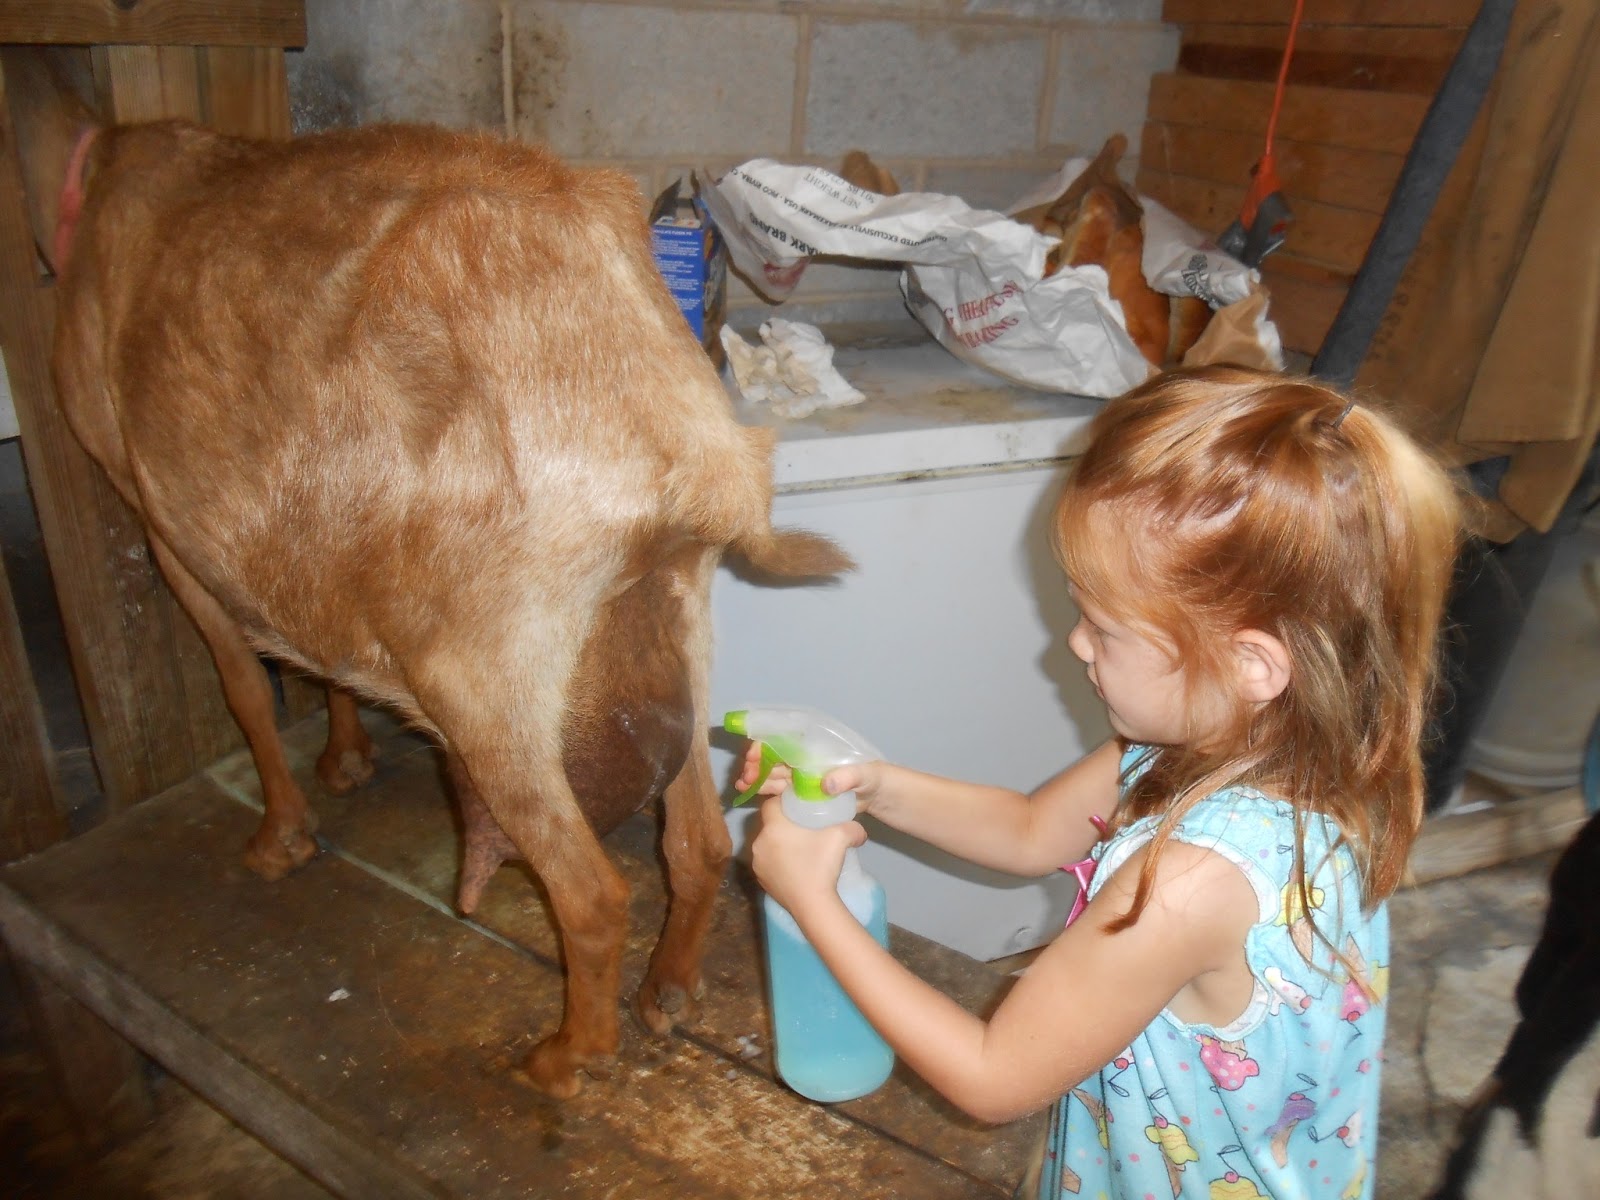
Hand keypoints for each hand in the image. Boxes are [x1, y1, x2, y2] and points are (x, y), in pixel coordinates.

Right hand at [734, 742, 884, 814]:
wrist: (882, 798)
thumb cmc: (876, 778)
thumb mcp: (866, 775)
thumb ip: (848, 777)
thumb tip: (826, 784)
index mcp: (818, 749)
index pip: (786, 741)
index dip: (767, 746)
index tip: (754, 756)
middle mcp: (808, 760)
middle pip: (776, 758)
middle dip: (757, 764)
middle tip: (745, 777)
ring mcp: (805, 777)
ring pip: (775, 774)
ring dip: (758, 778)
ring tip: (742, 785)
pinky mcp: (805, 795)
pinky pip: (782, 791)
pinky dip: (767, 790)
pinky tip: (752, 794)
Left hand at [750, 794, 866, 917]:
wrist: (813, 905)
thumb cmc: (821, 866)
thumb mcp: (841, 838)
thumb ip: (853, 828)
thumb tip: (859, 831)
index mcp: (773, 827)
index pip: (770, 804)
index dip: (783, 802)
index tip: (797, 806)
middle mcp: (759, 843)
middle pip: (769, 825)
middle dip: (783, 824)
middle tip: (803, 827)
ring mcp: (758, 864)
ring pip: (767, 845)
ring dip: (778, 843)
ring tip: (800, 848)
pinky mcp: (760, 881)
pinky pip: (767, 863)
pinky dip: (777, 861)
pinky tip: (794, 867)